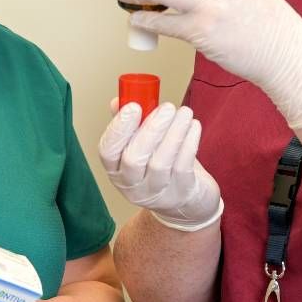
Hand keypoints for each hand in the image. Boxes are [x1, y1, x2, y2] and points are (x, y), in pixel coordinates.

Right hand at [98, 102, 222, 230]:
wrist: (187, 201)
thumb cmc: (163, 166)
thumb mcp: (142, 146)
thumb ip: (130, 124)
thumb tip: (120, 100)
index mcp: (116, 170)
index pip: (107, 151)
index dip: (118, 128)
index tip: (133, 106)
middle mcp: (132, 186)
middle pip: (133, 159)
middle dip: (151, 129)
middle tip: (167, 107)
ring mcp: (156, 193)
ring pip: (160, 162)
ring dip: (174, 132)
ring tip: (184, 112)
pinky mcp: (180, 193)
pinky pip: (183, 166)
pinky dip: (189, 142)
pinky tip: (194, 126)